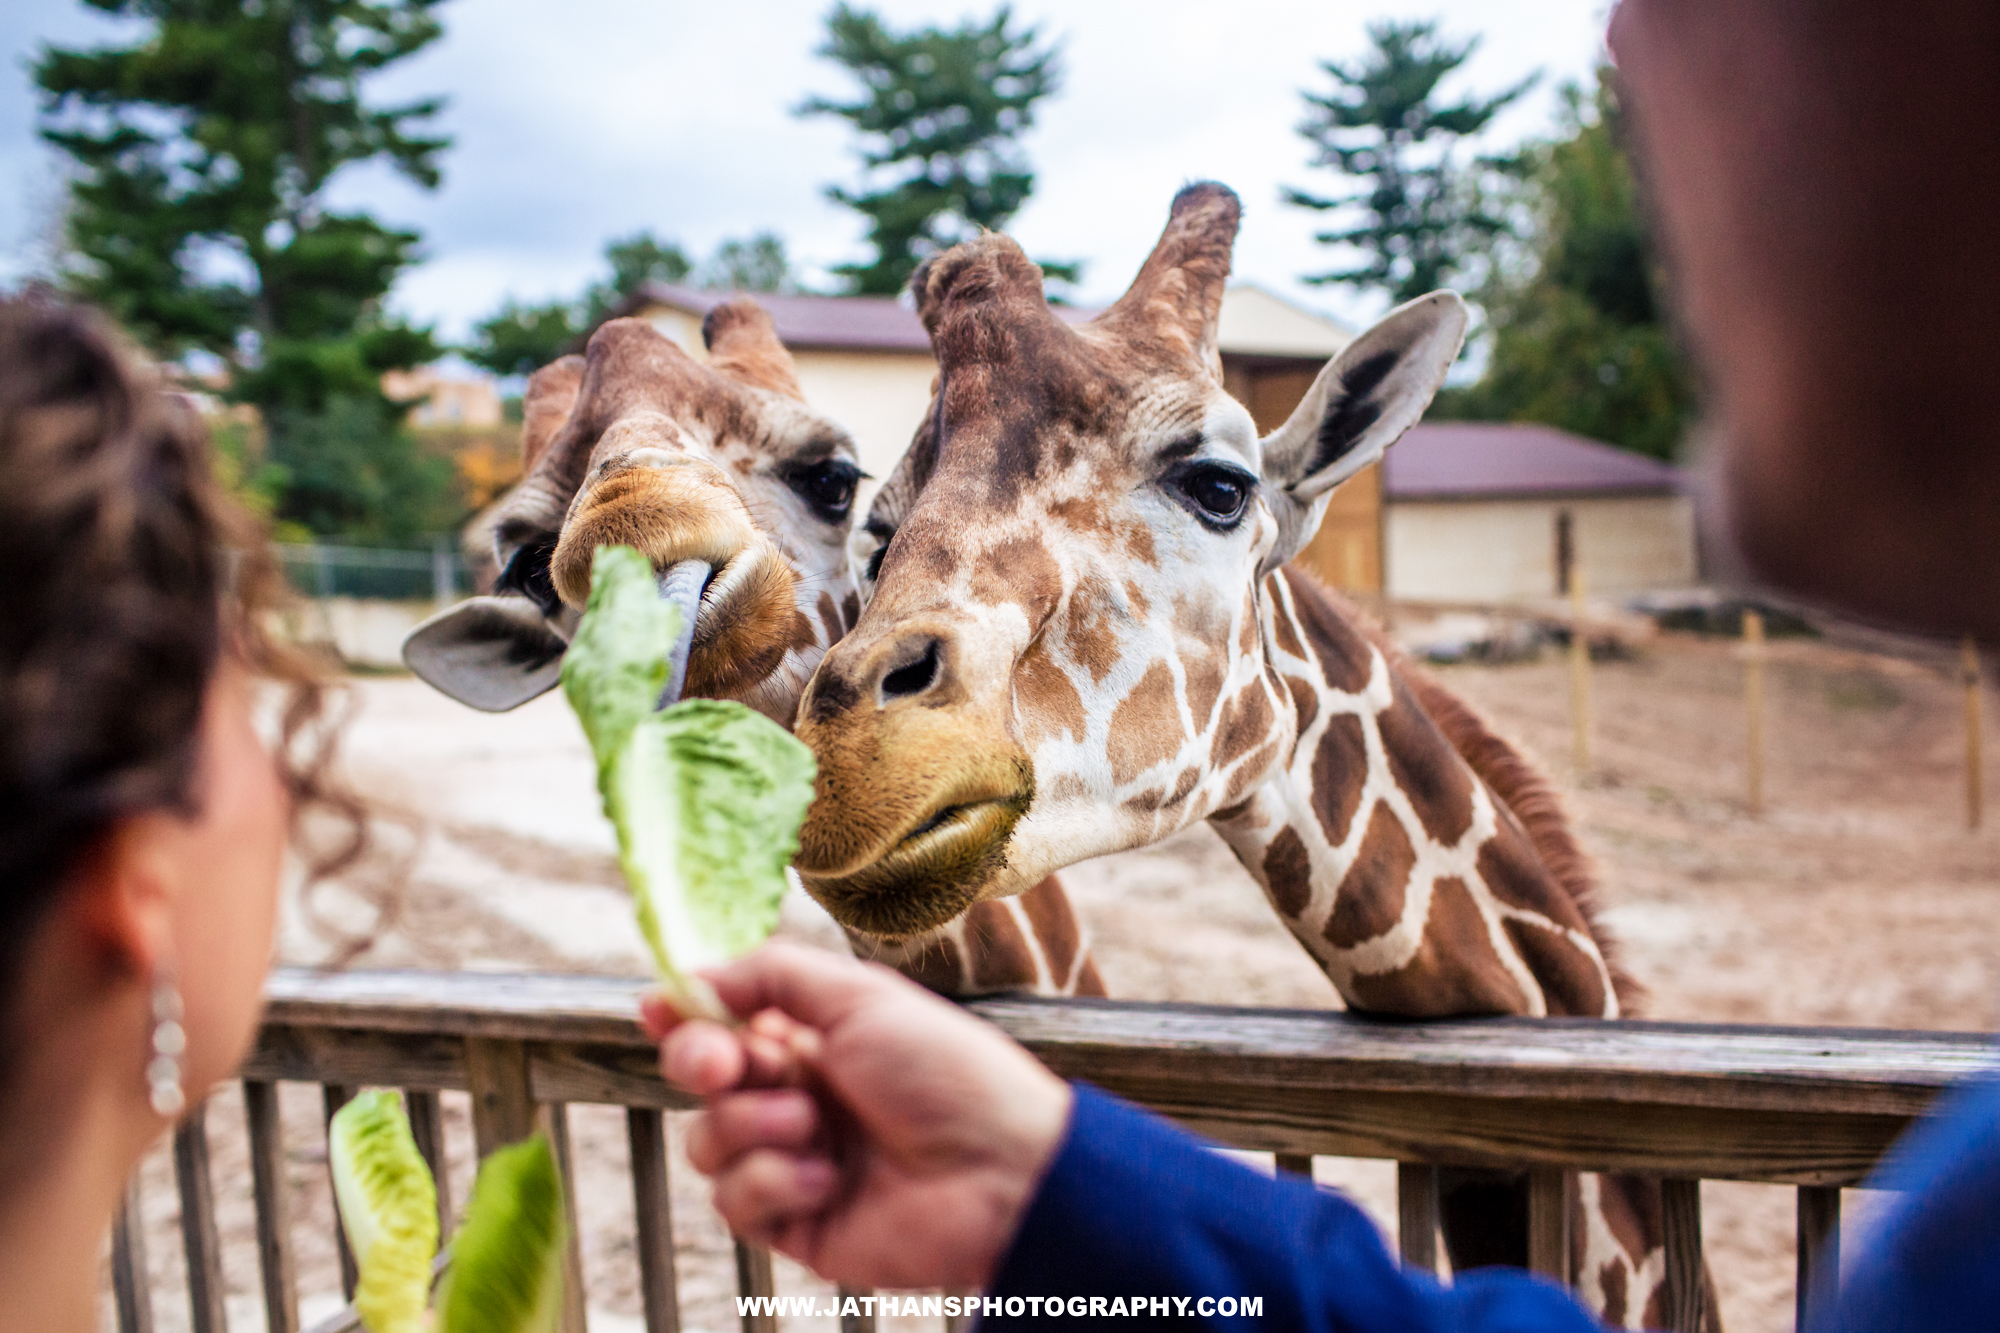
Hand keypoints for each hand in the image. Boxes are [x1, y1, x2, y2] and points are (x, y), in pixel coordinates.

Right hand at [641, 942, 1072, 1290]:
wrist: (1002, 1171)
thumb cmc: (950, 1074)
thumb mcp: (862, 997)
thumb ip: (773, 976)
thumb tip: (695, 974)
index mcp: (816, 1040)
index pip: (727, 1023)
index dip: (686, 1014)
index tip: (659, 1006)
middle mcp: (799, 1098)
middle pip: (702, 1079)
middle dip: (701, 1062)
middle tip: (723, 1062)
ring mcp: (794, 1161)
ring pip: (708, 1141)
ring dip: (752, 1126)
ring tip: (814, 1126)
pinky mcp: (796, 1222)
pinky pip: (735, 1200)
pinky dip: (773, 1182)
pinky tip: (828, 1178)